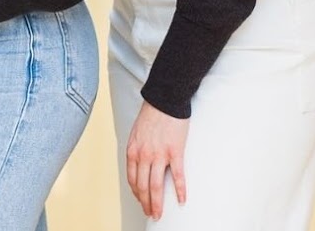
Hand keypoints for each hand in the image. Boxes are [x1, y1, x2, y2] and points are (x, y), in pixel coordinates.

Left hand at [126, 101, 188, 220]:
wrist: (165, 100)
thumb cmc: (151, 114)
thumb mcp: (136, 133)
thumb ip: (137, 149)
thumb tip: (140, 163)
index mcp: (133, 150)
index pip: (132, 179)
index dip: (136, 193)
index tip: (141, 201)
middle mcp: (143, 155)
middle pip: (142, 186)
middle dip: (146, 203)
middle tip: (151, 213)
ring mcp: (159, 155)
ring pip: (155, 186)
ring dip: (157, 203)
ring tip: (160, 213)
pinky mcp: (175, 152)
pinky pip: (177, 176)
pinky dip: (180, 191)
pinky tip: (182, 200)